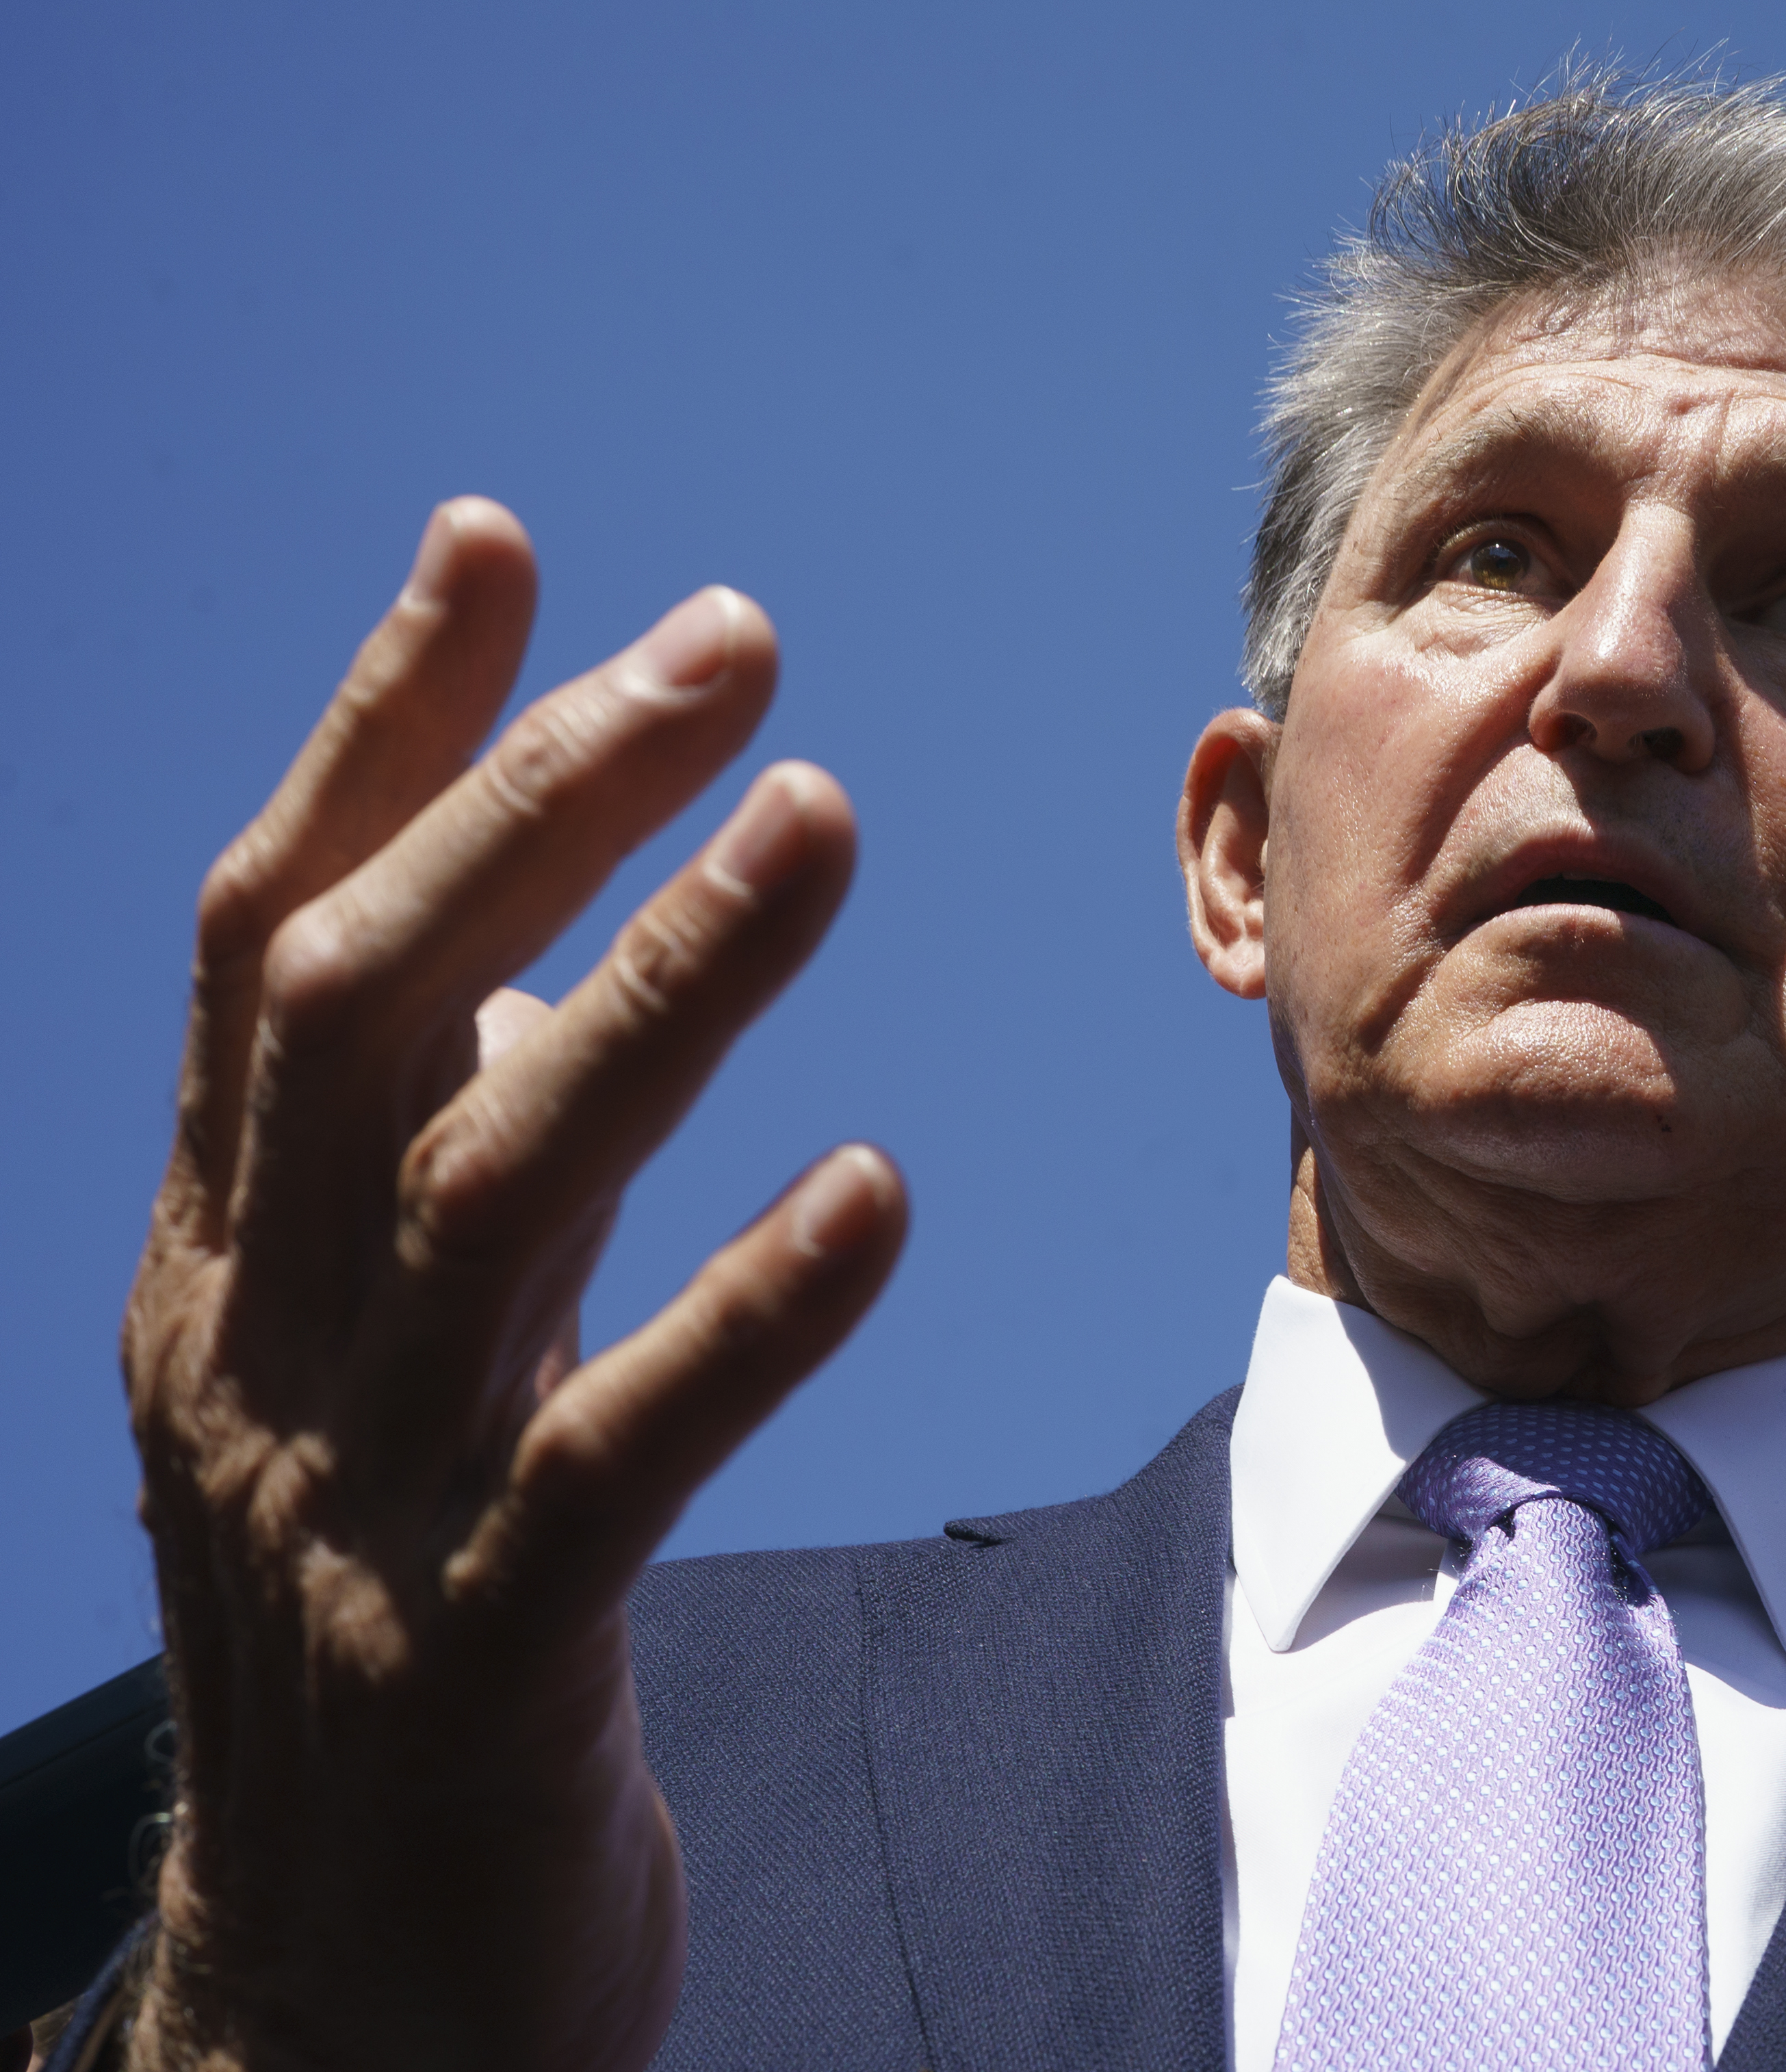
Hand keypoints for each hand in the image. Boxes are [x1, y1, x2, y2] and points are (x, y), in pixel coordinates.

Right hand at [118, 501, 908, 2071]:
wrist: (340, 2000)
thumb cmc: (395, 1630)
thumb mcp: (367, 1368)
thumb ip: (414, 1161)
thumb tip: (511, 950)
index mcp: (221, 1266)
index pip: (272, 944)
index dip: (380, 731)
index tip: (501, 545)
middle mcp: (254, 1356)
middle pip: (371, 1015)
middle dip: (538, 804)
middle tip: (730, 643)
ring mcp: (350, 1514)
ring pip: (490, 1195)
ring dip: (658, 991)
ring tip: (823, 819)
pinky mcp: (482, 1668)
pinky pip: (611, 1463)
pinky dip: (744, 1314)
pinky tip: (878, 1187)